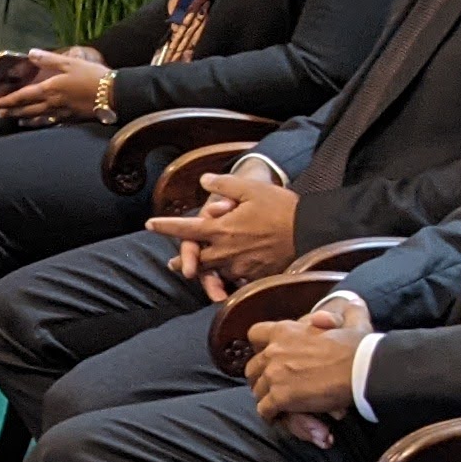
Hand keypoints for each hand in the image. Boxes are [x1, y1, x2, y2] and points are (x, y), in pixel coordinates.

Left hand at [0, 45, 111, 126]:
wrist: (113, 94)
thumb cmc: (92, 76)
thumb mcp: (70, 63)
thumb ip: (49, 59)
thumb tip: (30, 53)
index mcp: (50, 89)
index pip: (23, 96)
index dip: (8, 100)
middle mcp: (52, 104)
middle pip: (27, 109)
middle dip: (12, 111)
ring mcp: (61, 113)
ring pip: (37, 117)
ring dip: (23, 118)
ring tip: (14, 119)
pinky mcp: (71, 119)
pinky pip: (50, 122)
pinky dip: (39, 123)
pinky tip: (36, 124)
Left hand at [151, 167, 302, 296]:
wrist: (310, 232)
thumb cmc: (281, 207)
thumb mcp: (252, 189)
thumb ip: (225, 184)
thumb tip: (203, 180)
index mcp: (221, 228)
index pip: (185, 228)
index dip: (165, 226)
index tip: (149, 224)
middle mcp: (225, 251)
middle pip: (195, 258)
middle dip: (182, 259)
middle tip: (172, 263)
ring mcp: (239, 267)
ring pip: (213, 272)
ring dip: (203, 272)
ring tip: (195, 273)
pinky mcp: (254, 277)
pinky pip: (235, 281)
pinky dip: (227, 280)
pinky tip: (226, 280)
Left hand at [242, 290, 368, 428]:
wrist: (360, 370)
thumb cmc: (357, 346)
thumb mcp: (350, 322)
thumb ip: (342, 313)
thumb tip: (346, 304)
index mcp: (284, 331)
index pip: (255, 334)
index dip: (260, 346)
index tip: (267, 354)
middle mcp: (273, 352)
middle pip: (252, 367)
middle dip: (260, 376)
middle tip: (272, 384)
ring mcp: (274, 375)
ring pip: (257, 390)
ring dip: (266, 396)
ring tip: (277, 402)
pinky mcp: (280, 397)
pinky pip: (265, 409)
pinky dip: (271, 414)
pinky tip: (279, 415)